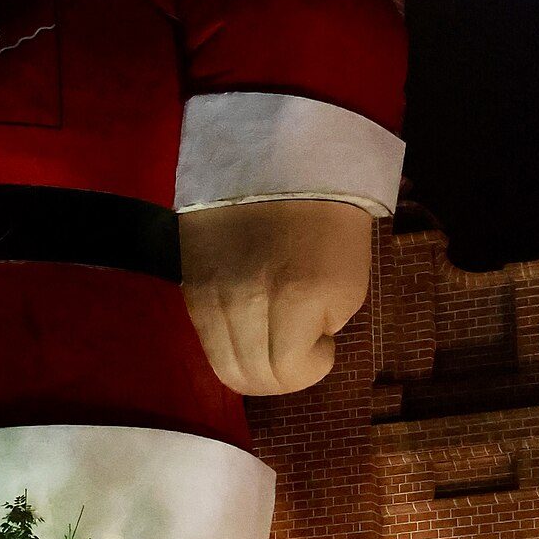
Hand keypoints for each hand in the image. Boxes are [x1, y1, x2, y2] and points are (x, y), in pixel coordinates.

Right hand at [181, 199, 373, 396]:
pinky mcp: (190, 285)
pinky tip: (249, 323)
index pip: (288, 372)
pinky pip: (206, 338)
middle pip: (251, 378)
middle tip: (298, 351)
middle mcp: (244, 302)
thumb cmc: (330, 220)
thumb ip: (322, 327)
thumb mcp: (349, 282)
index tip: (325, 343)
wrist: (279, 160)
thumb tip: (297, 348)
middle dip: (281, 376)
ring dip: (252, 365)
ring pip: (222, 366)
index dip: (313, 368)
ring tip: (272, 340)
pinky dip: (230, 343)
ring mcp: (211, 294)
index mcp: (295, 298)